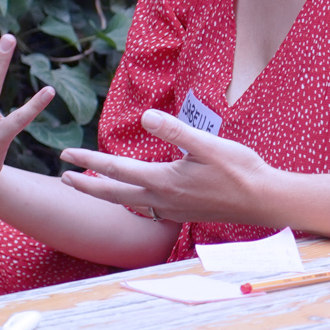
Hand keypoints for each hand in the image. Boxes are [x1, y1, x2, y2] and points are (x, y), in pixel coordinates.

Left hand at [57, 109, 274, 223]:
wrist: (266, 201)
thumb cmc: (240, 170)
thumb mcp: (208, 144)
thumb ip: (175, 130)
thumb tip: (145, 116)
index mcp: (164, 181)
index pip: (116, 169)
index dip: (88, 160)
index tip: (65, 154)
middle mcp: (163, 199)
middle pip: (114, 193)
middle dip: (86, 185)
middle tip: (62, 179)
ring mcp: (173, 210)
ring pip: (129, 202)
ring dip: (107, 194)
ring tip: (90, 186)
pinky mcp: (184, 213)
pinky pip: (147, 208)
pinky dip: (131, 201)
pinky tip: (133, 197)